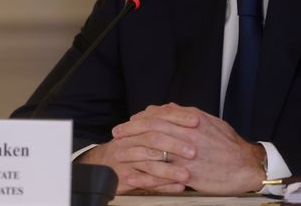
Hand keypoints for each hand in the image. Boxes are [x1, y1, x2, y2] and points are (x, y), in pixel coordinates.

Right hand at [77, 110, 197, 192]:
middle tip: (193, 151)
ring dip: (170, 170)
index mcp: (138, 126)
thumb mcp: (145, 130)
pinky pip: (146, 183)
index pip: (158, 117)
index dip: (178, 118)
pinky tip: (178, 187)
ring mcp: (127, 160)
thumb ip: (164, 121)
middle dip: (174, 145)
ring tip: (188, 174)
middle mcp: (131, 141)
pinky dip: (164, 185)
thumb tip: (191, 113)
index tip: (196, 121)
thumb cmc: (130, 147)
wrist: (103, 164)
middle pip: (153, 139)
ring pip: (150, 164)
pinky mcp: (125, 178)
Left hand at [112, 103, 265, 193]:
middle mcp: (187, 132)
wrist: (246, 165)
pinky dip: (143, 171)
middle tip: (117, 133)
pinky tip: (132, 174)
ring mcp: (186, 151)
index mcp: (193, 118)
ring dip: (132, 149)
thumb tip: (173, 108)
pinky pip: (160, 170)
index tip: (130, 121)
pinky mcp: (187, 171)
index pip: (160, 113)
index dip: (142, 117)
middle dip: (131, 130)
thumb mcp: (211, 123)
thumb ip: (190, 116)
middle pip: (151, 127)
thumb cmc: (230, 145)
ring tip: (119, 152)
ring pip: (152, 147)